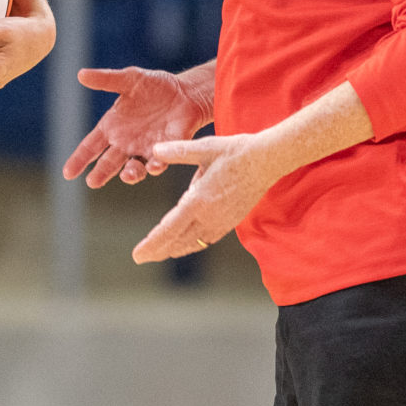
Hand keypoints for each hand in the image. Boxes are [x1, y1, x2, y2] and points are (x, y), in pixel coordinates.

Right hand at [63, 66, 212, 187]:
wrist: (185, 93)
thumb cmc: (155, 86)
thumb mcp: (129, 79)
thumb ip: (106, 80)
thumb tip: (81, 74)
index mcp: (112, 127)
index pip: (91, 147)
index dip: (79, 159)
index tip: (67, 173)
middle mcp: (126, 143)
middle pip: (109, 163)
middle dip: (101, 174)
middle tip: (93, 182)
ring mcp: (146, 149)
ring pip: (134, 168)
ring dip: (130, 174)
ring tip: (126, 175)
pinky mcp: (167, 150)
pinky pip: (159, 161)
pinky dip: (155, 165)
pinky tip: (152, 167)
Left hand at [131, 131, 289, 263]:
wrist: (268, 160)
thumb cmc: (237, 152)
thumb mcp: (205, 148)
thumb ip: (178, 151)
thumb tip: (155, 150)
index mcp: (199, 200)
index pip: (169, 229)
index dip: (152, 244)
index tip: (138, 255)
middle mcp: (209, 216)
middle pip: (178, 241)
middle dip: (158, 250)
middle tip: (140, 258)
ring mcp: (221, 221)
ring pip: (193, 243)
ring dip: (174, 249)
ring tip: (160, 253)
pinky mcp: (231, 220)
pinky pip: (207, 239)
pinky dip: (193, 244)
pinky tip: (187, 244)